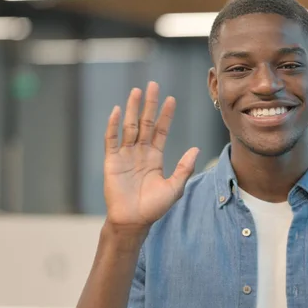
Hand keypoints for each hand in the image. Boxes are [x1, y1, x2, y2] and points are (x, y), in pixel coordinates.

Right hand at [103, 82, 198, 228]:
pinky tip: (118, 111)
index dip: (165, 115)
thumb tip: (196, 149)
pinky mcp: (112, 161)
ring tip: (137, 91)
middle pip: (145, 123)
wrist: (134, 221)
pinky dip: (114, 125)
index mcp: (155, 157)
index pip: (160, 130)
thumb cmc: (154, 207)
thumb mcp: (175, 187)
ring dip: (133, 109)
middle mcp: (140, 152)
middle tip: (153, 85)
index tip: (171, 99)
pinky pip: (112, 140)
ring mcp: (125, 155)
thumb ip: (184, 167)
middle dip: (150, 104)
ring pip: (130, 127)